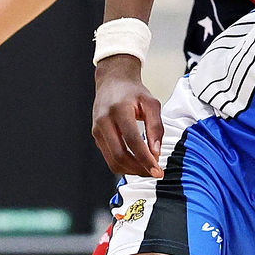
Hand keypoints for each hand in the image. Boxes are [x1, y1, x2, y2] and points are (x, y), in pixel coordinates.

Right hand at [92, 57, 163, 176]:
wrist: (112, 82)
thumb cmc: (133, 92)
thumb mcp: (151, 104)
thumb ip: (156, 127)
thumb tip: (155, 153)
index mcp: (119, 110)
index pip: (132, 141)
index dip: (145, 159)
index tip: (158, 170)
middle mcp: (104, 121)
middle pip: (119, 155)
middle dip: (138, 169)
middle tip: (154, 173)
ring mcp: (97, 130)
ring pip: (112, 161)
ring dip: (131, 170)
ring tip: (147, 169)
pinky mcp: (96, 137)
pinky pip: (109, 157)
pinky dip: (124, 165)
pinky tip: (137, 163)